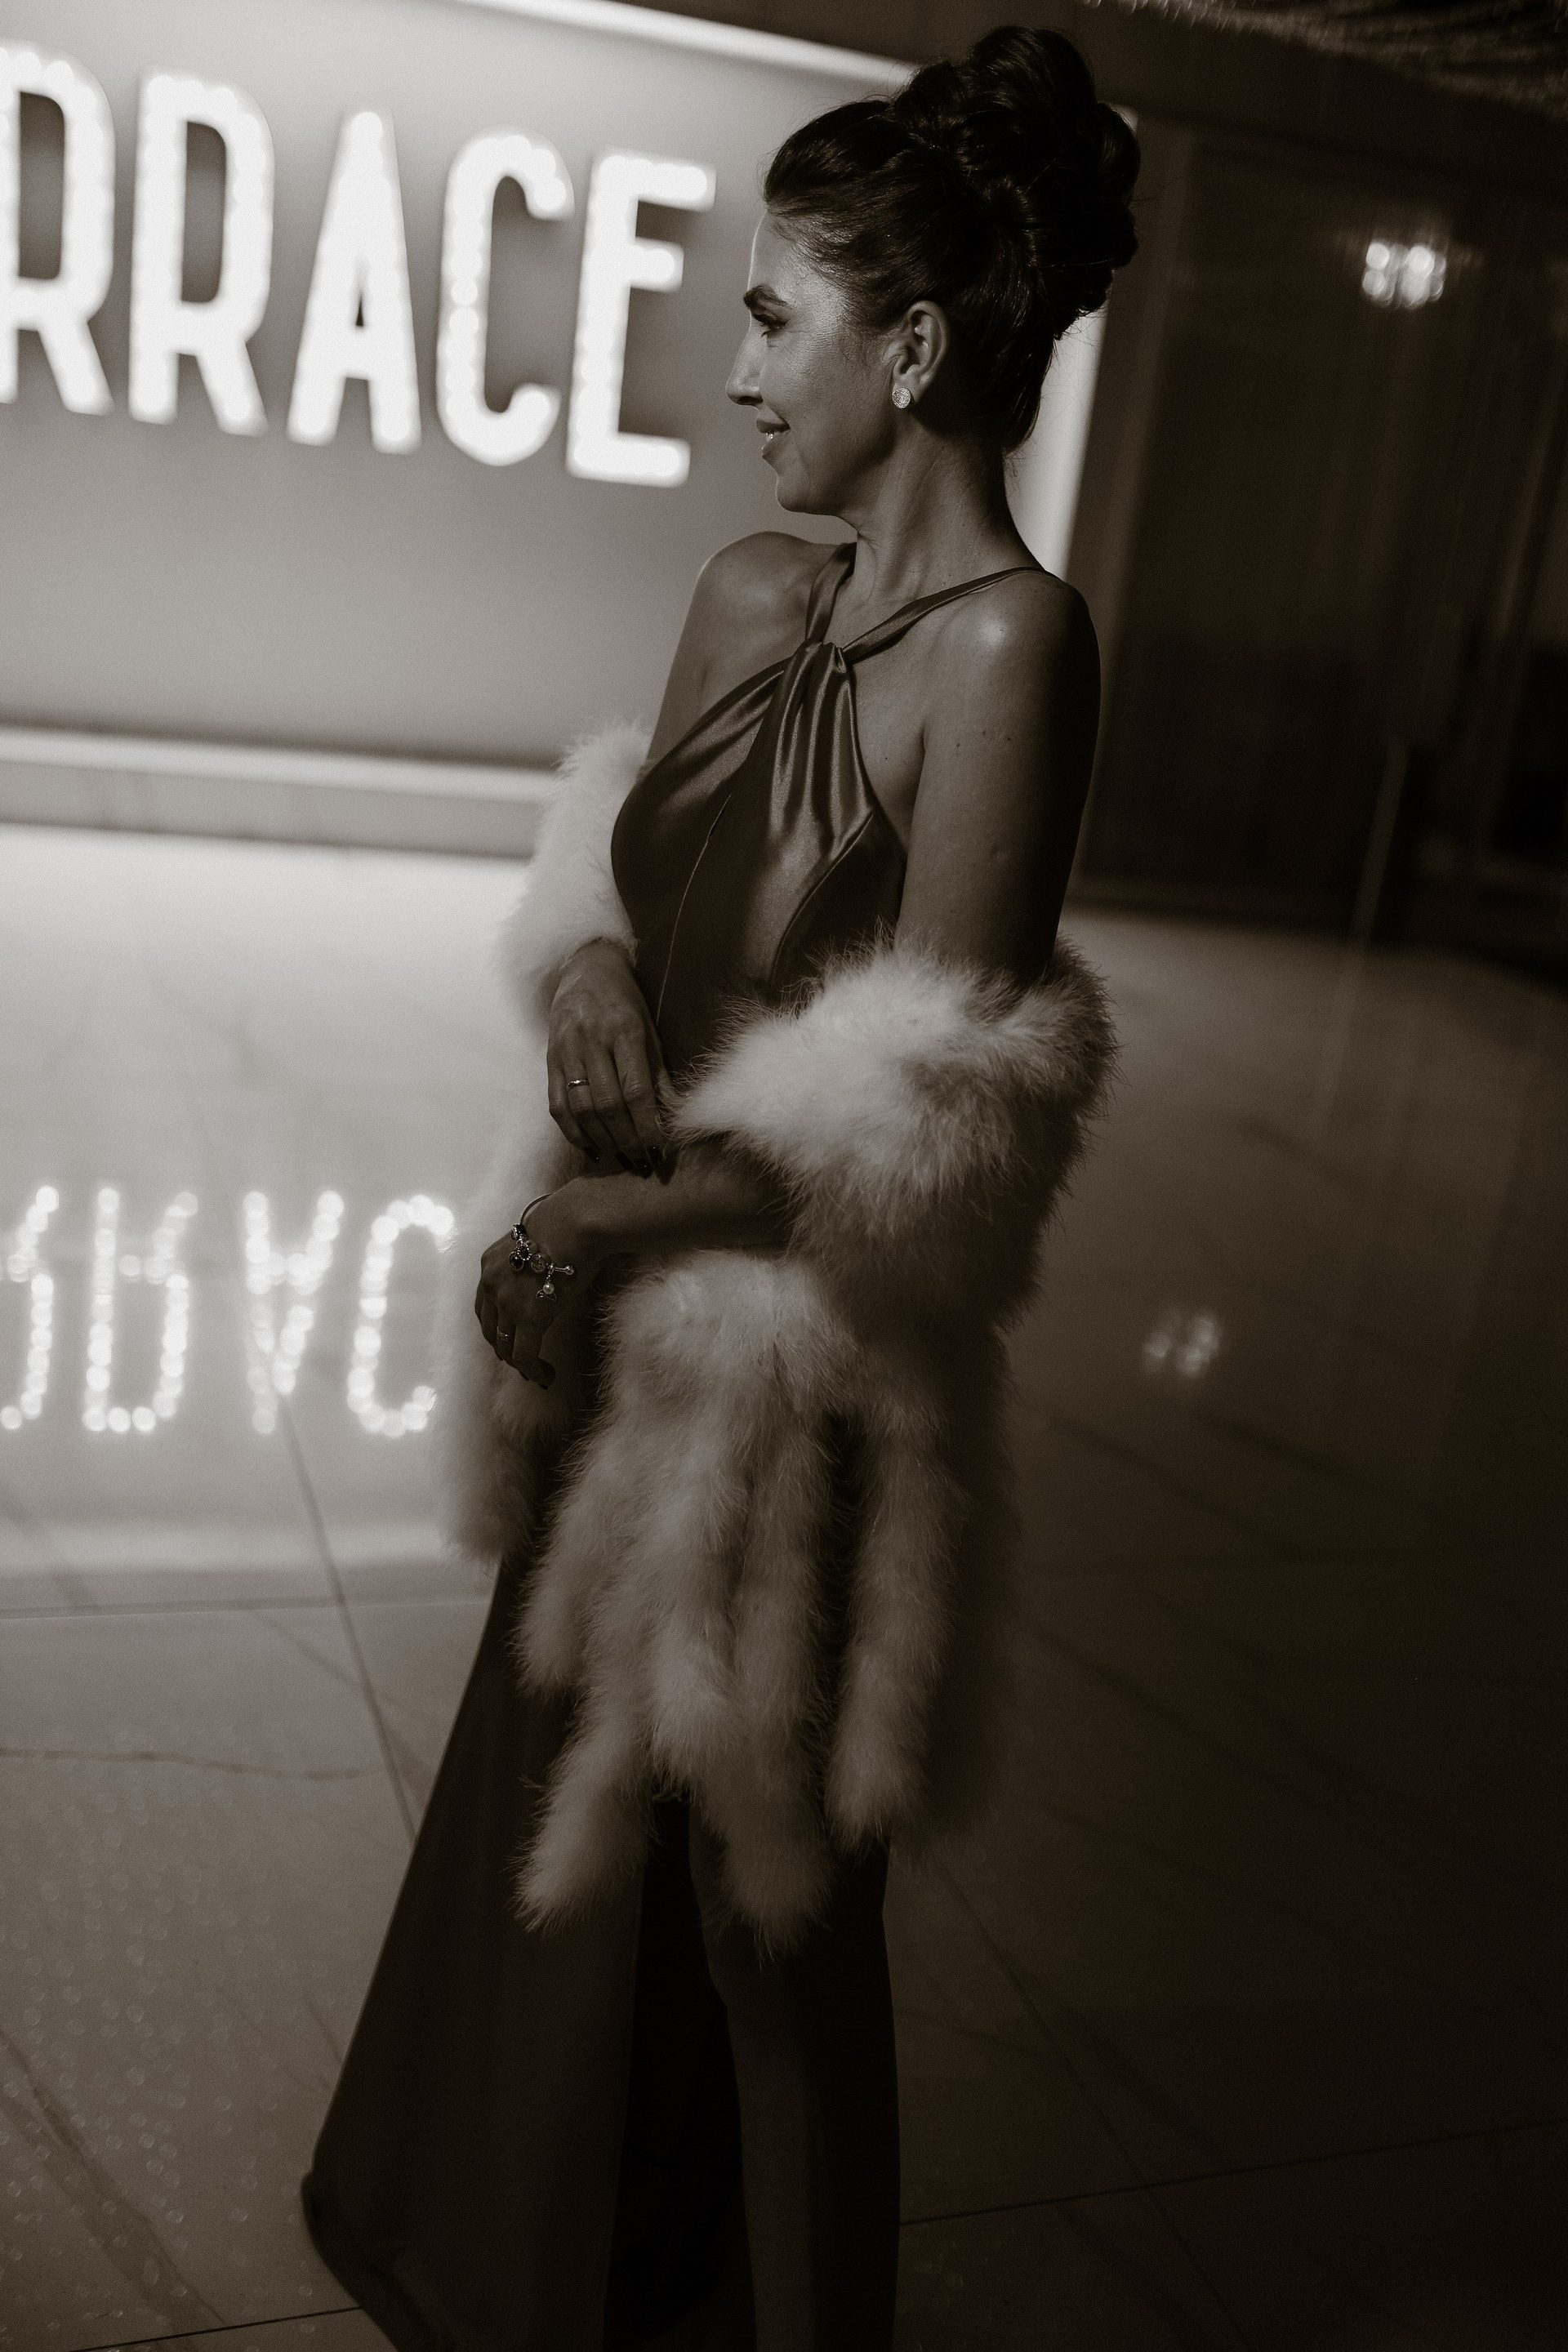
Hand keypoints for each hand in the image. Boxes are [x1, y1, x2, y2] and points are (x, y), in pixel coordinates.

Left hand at [474, 1188, 603, 1388]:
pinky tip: (546, 1376)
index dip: (495, 1326)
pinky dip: (534, 1371)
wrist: (576, 1223)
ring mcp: (506, 1302)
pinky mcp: (527, 1318)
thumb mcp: (535, 1241)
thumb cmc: (568, 1224)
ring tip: (537, 1373)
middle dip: (503, 1348)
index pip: (484, 1304)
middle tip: (520, 1361)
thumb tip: (546, 1267)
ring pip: (505, 1346)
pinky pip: (525, 1355)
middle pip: (490, 1328)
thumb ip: (531, 1259)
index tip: (508, 1337)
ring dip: (519, 1364)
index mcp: (490, 1263)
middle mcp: (490, 1283)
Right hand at [548, 941, 664, 1174]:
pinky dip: (574, 1133)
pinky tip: (591, 1148)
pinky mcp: (548, 1060)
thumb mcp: (650, 1029)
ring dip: (602, 1142)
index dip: (648, 1127)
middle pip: (608, 1106)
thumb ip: (659, 1073)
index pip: (636, 1091)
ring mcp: (566, 1051)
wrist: (585, 968)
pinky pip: (557, 1105)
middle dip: (627, 1141)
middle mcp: (591, 1041)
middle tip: (643, 1164)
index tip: (661, 1152)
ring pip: (581, 1109)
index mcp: (623, 1031)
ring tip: (621, 1160)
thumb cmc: (626, 1001)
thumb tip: (673, 1116)